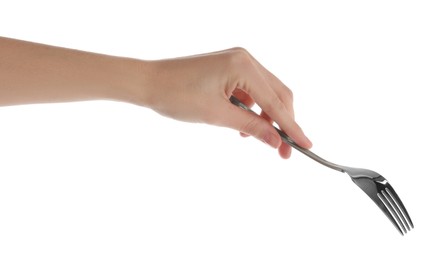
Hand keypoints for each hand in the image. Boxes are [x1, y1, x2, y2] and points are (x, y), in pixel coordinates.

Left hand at [140, 48, 311, 158]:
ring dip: (266, 117)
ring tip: (258, 139)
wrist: (147, 82)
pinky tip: (244, 126)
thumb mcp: (217, 115)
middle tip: (284, 150)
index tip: (306, 145)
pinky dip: (252, 109)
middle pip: (277, 94)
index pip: (275, 102)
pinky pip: (251, 91)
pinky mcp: (229, 69)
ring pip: (265, 94)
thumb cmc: (176, 95)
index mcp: (243, 65)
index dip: (291, 126)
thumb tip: (276, 141)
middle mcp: (245, 59)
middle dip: (282, 123)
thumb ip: (251, 127)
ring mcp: (237, 62)